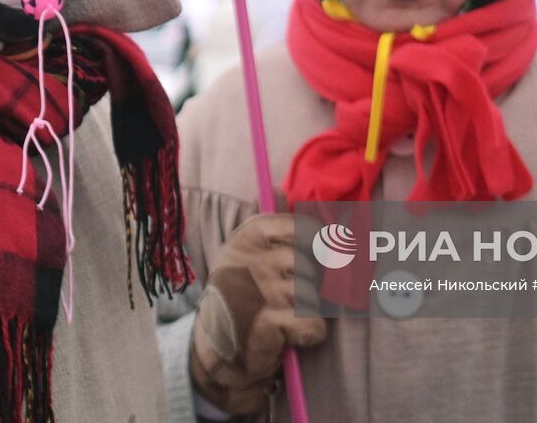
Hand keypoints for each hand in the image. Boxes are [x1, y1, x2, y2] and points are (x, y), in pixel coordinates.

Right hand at [190, 213, 326, 414]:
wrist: (217, 348)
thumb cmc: (244, 294)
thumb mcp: (248, 253)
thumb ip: (271, 224)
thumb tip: (278, 188)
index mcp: (248, 235)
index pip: (303, 228)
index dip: (319, 244)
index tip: (318, 256)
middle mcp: (250, 258)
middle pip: (313, 264)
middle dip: (314, 283)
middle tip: (295, 294)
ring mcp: (256, 290)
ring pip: (314, 294)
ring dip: (310, 310)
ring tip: (287, 314)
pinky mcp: (264, 323)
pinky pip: (313, 322)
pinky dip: (310, 333)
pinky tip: (292, 334)